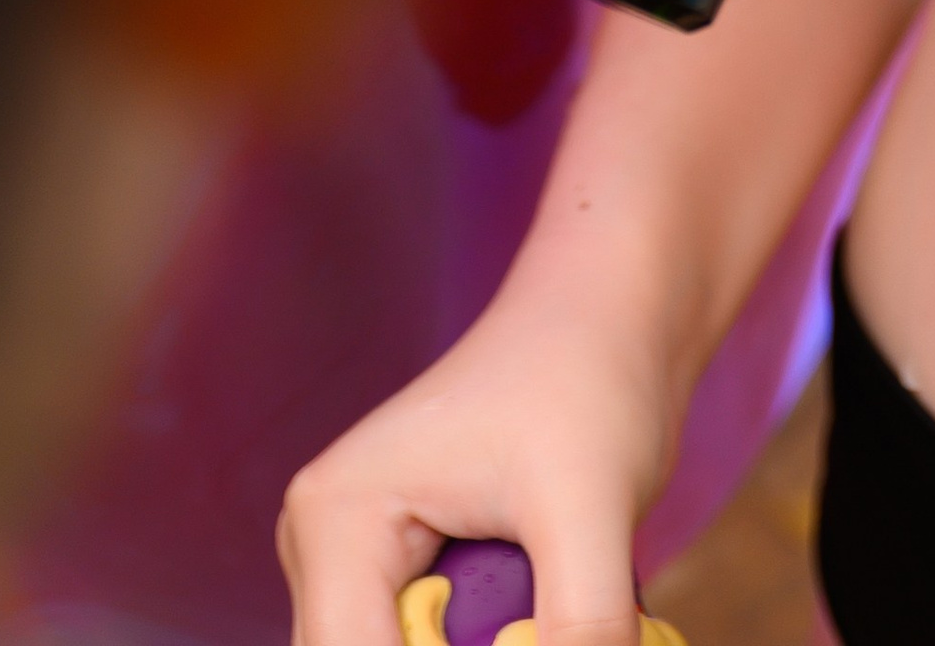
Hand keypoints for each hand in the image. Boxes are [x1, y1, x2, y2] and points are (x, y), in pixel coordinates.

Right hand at [279, 260, 662, 645]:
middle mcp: (324, 549)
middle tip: (546, 620)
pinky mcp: (403, 578)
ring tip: (555, 601)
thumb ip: (582, 625)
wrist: (609, 318)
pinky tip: (546, 619)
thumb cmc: (590, 383)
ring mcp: (358, 567)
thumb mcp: (594, 508)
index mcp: (336, 521)